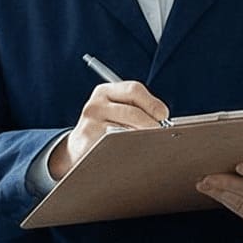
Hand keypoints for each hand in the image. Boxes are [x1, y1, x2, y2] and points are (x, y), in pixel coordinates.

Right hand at [49, 80, 171, 178]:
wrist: (79, 148)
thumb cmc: (106, 129)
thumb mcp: (117, 111)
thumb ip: (137, 110)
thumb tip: (163, 120)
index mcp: (106, 91)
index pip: (134, 89)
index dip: (153, 103)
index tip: (163, 116)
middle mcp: (96, 104)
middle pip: (132, 112)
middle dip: (151, 124)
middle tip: (160, 135)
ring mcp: (90, 123)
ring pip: (126, 130)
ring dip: (141, 139)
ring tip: (147, 144)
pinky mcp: (87, 141)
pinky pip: (115, 145)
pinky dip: (128, 149)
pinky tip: (131, 152)